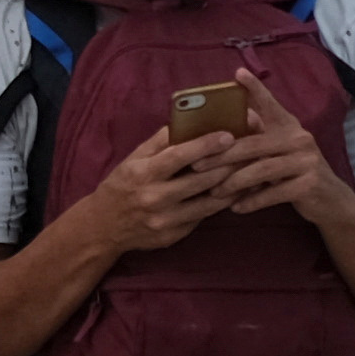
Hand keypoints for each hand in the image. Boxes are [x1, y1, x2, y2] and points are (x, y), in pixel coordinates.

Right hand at [76, 125, 243, 256]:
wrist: (103, 227)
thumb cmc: (122, 186)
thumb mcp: (133, 160)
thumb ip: (160, 142)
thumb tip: (188, 119)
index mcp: (142, 174)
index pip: (178, 156)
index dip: (205, 145)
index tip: (228, 135)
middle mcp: (154, 198)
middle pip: (200, 180)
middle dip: (229, 164)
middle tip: (251, 151)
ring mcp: (165, 220)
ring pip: (208, 202)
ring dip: (232, 185)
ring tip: (250, 170)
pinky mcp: (173, 236)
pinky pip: (203, 217)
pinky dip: (221, 204)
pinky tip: (235, 193)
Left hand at [209, 72, 344, 222]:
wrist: (329, 199)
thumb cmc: (294, 172)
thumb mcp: (278, 151)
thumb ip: (257, 139)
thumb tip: (218, 133)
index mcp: (289, 126)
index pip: (270, 104)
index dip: (255, 88)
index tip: (237, 73)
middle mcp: (299, 138)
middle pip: (253, 144)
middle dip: (221, 156)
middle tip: (196, 165)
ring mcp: (306, 161)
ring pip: (261, 170)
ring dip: (234, 183)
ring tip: (214, 192)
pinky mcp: (309, 184)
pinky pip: (274, 193)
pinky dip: (252, 201)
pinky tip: (235, 207)